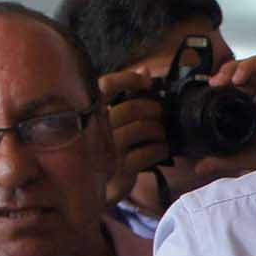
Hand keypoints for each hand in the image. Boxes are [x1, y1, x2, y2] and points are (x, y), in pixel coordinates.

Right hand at [99, 65, 170, 206]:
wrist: (98, 186)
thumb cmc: (107, 147)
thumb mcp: (111, 119)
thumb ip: (126, 93)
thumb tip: (145, 68)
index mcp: (92, 112)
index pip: (108, 85)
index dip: (130, 79)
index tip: (148, 82)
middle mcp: (97, 128)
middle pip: (134, 107)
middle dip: (155, 109)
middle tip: (162, 114)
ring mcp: (108, 148)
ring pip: (143, 129)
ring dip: (159, 130)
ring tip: (162, 134)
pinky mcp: (120, 168)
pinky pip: (148, 152)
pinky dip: (161, 149)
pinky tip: (162, 150)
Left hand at [180, 53, 255, 187]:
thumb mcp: (249, 160)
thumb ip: (226, 160)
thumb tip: (199, 167)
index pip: (236, 81)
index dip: (222, 78)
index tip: (210, 87)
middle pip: (247, 68)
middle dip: (231, 68)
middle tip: (218, 81)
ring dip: (248, 64)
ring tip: (236, 77)